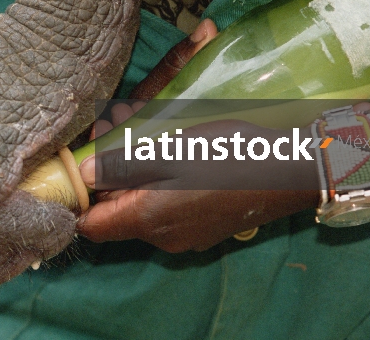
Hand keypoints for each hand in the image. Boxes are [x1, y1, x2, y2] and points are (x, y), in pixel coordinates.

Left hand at [77, 19, 318, 251]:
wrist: (289, 171)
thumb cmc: (227, 155)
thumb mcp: (170, 151)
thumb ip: (123, 165)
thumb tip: (85, 174)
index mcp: (147, 220)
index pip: (91, 224)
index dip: (80, 196)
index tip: (82, 164)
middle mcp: (163, 238)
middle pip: (116, 214)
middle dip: (111, 175)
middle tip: (114, 132)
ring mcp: (186, 237)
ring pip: (142, 209)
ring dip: (137, 176)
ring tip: (143, 137)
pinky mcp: (205, 229)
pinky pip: (168, 210)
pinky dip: (162, 185)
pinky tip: (173, 155)